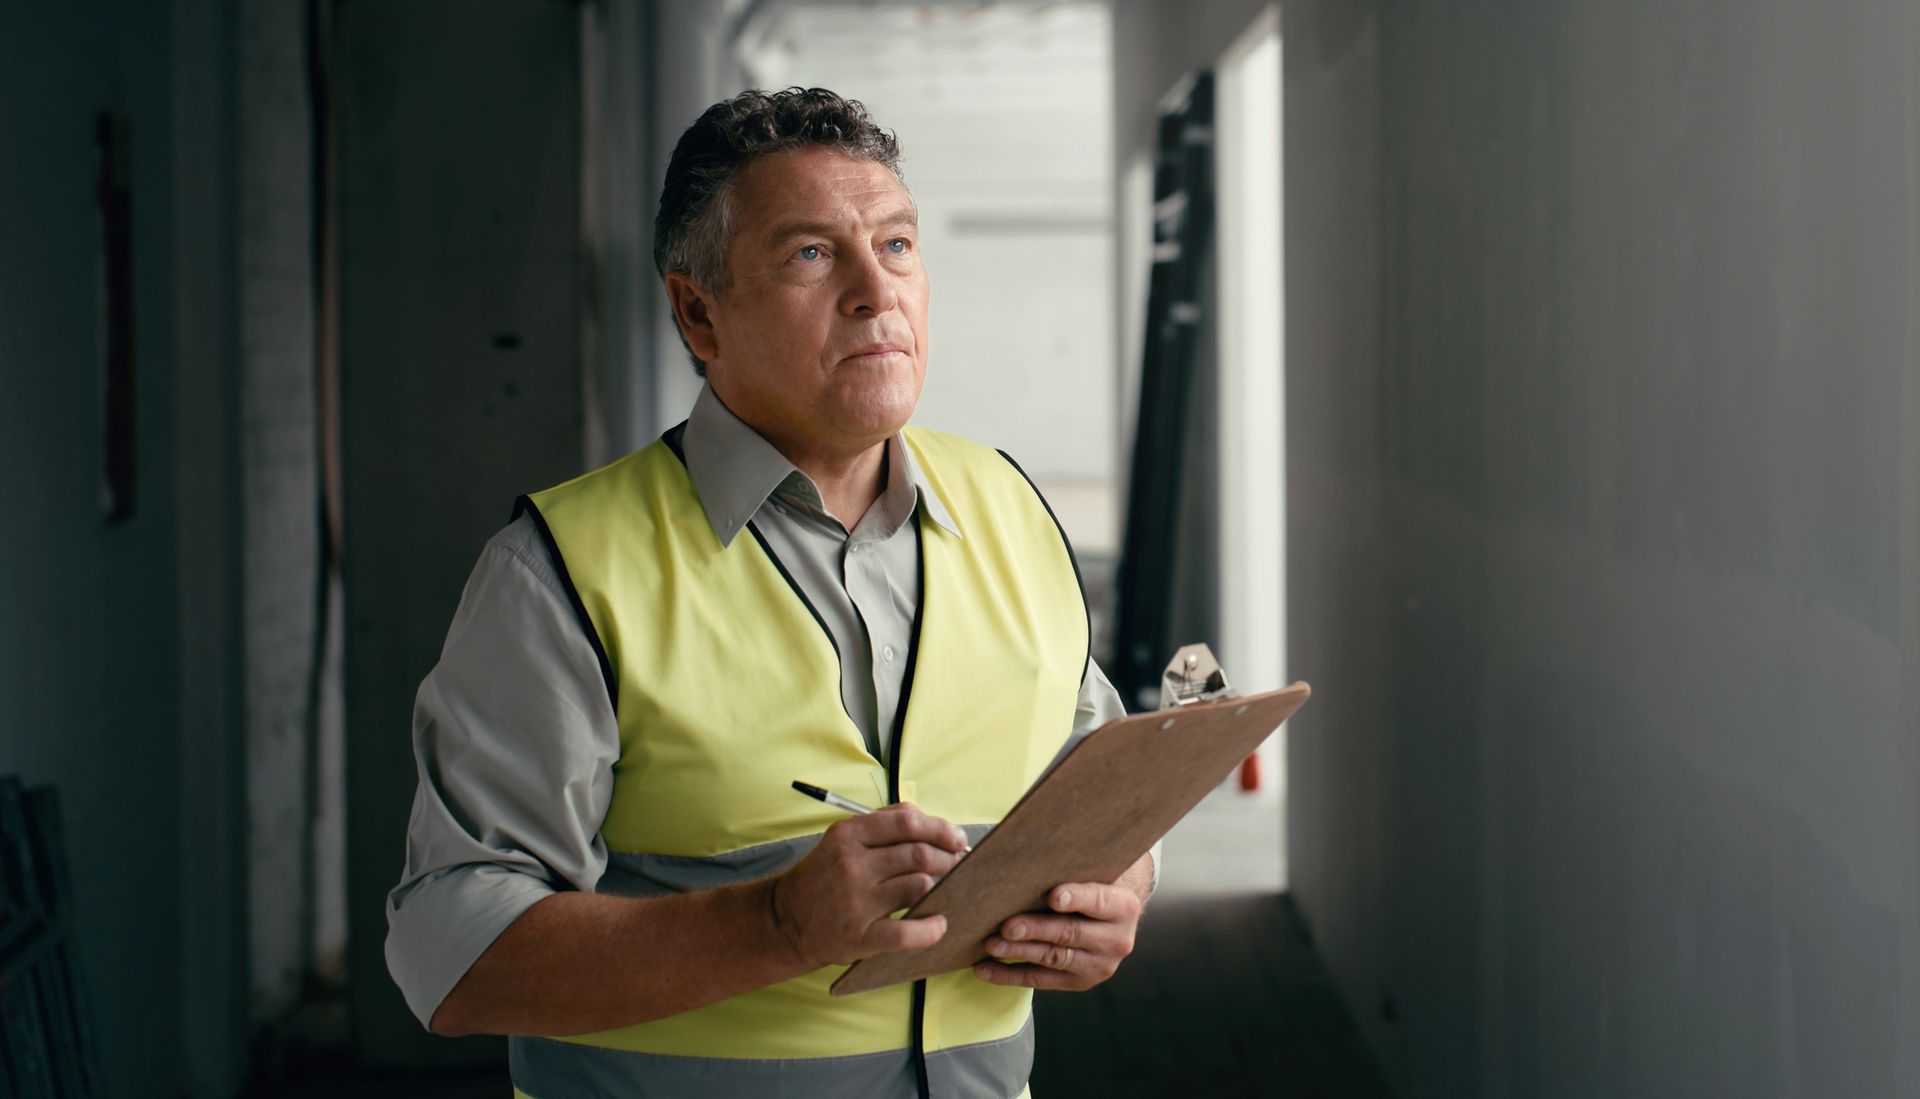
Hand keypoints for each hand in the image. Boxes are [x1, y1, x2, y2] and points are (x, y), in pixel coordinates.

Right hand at [770, 802, 969, 968]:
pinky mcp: (859, 936)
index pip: (908, 822)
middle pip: (919, 854)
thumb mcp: (843, 838)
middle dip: (949, 858)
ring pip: (918, 886)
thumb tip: (935, 824)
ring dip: (942, 887)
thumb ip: (885, 823)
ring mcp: (855, 902)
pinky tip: (939, 924)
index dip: (941, 829)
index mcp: (849, 835)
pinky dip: (931, 929)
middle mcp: (851, 865)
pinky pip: (906, 932)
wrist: (787, 920)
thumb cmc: (825, 875)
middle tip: (959, 865)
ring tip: (947, 889)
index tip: (957, 838)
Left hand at [971, 854, 1149, 990]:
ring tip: (991, 944)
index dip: (1077, 898)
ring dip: (1018, 952)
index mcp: (1124, 906)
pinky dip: (1009, 975)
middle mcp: (1117, 940)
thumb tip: (1032, 846)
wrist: (1110, 919)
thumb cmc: (1091, 884)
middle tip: (1007, 925)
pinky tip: (985, 968)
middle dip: (1036, 929)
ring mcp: (1099, 965)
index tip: (1053, 897)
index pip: (1099, 901)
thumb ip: (1072, 866)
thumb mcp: (1093, 872)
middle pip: (1070, 934)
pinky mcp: (1079, 982)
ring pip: (1053, 959)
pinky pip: (1040, 980)